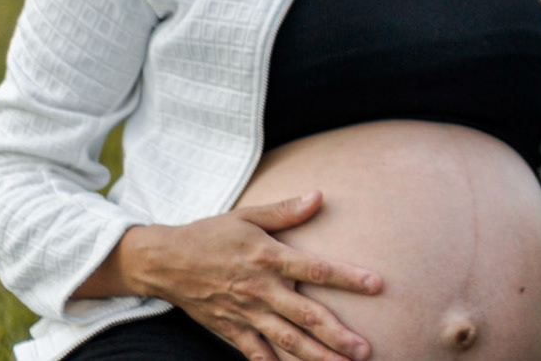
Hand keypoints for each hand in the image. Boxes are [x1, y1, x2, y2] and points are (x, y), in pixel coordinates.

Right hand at [112, 193, 380, 360]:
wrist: (164, 261)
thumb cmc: (211, 234)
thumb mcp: (249, 216)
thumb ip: (286, 210)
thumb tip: (320, 196)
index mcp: (268, 258)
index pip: (316, 270)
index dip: (348, 278)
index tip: (376, 285)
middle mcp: (260, 289)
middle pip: (305, 315)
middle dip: (337, 334)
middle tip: (365, 349)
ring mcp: (245, 313)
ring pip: (286, 340)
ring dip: (315, 355)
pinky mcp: (230, 329)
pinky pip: (256, 352)